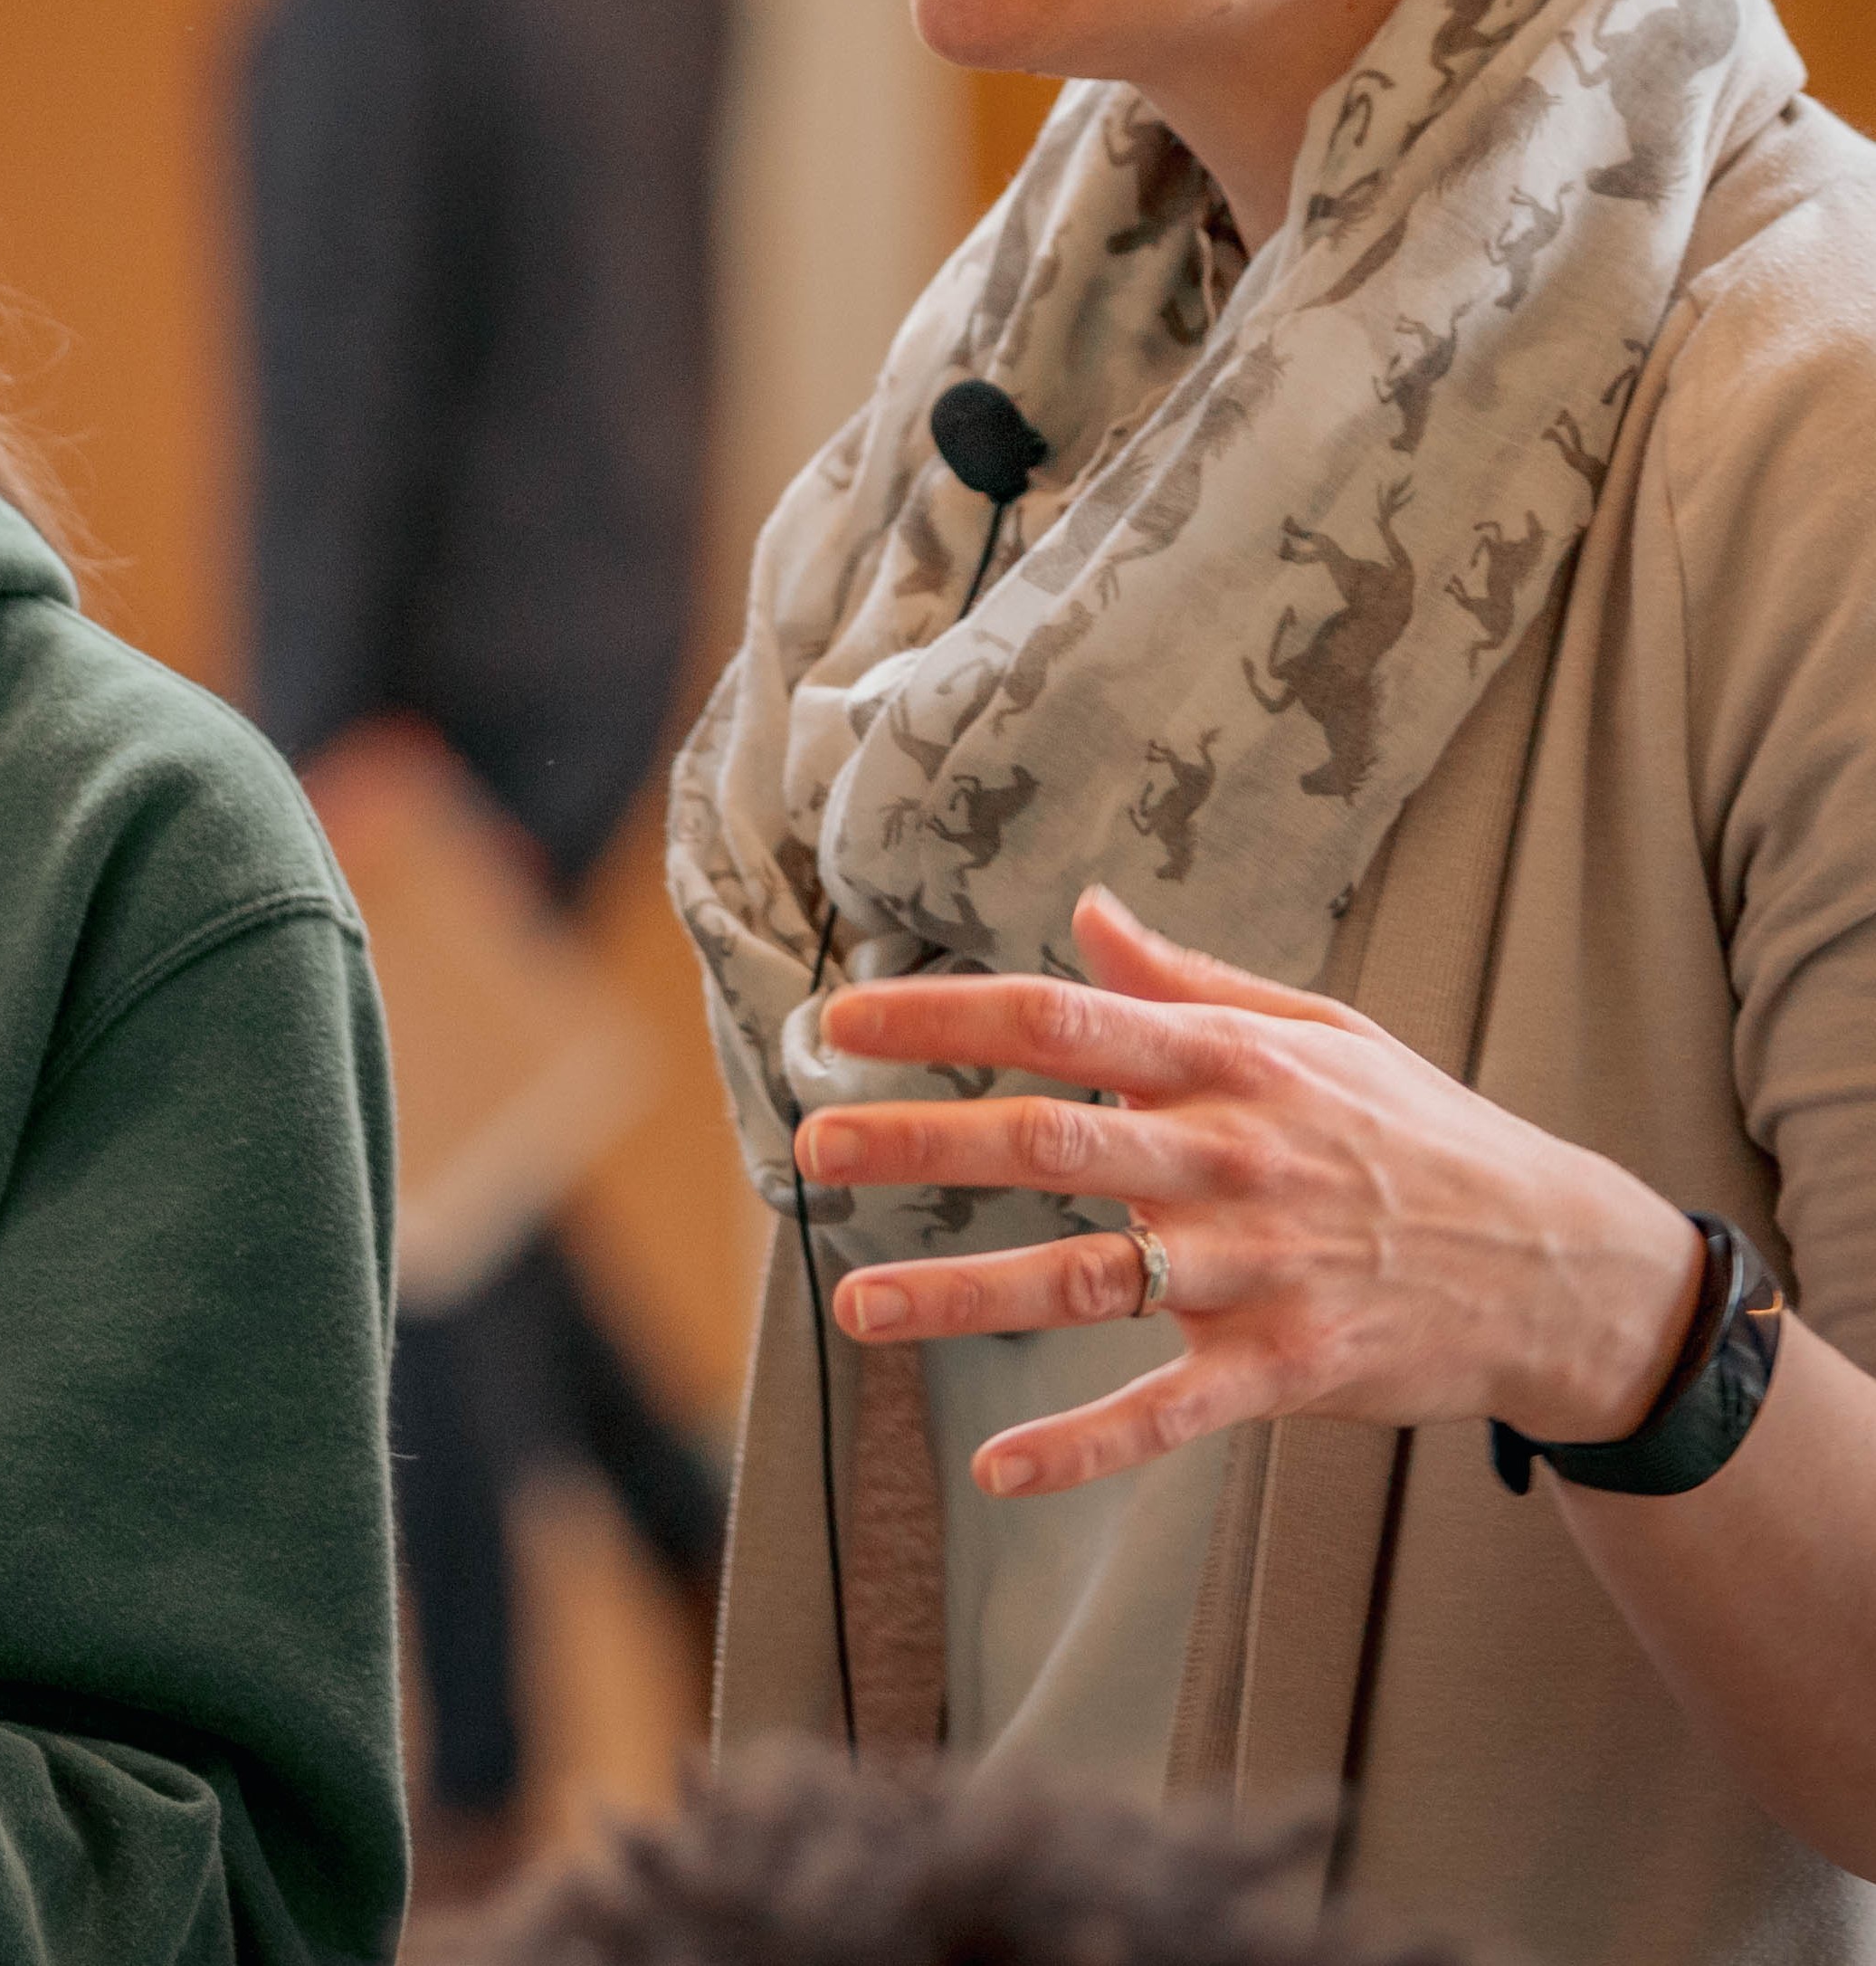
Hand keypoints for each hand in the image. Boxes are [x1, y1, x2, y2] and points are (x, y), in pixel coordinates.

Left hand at [797, 887, 1708, 1499]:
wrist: (1563, 1265)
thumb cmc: (1421, 1135)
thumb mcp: (1322, 1030)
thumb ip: (1188, 981)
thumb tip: (1086, 910)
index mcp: (1230, 1066)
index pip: (1060, 1021)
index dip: (944, 1019)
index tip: (841, 1023)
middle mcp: (1232, 1159)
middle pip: (1053, 1141)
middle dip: (925, 1141)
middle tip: (815, 1144)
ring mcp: (1259, 1269)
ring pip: (1088, 1282)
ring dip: (963, 1296)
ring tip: (854, 1305)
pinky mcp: (1289, 1367)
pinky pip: (1171, 1411)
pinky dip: (1085, 1443)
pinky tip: (997, 1467)